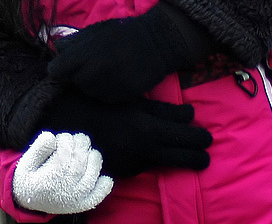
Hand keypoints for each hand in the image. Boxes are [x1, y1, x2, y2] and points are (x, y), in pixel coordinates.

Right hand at [12, 132, 112, 213]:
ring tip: (84, 151)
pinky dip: (104, 185)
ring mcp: (76, 198)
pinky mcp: (83, 204)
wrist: (28, 201)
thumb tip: (51, 136)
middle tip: (74, 139)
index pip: (65, 155)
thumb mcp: (25, 163)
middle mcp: (66, 191)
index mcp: (50, 181)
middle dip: (79, 144)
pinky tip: (103, 176)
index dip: (65, 141)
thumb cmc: (29, 178)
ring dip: (92, 156)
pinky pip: (98, 195)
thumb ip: (37, 149)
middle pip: (80, 161)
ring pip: (92, 172)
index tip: (60, 138)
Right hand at [38, 90, 210, 176]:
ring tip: (197, 157)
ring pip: (169, 162)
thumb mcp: (130, 99)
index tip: (204, 134)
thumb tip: (189, 115)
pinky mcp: (126, 171)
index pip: (185, 131)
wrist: (65, 126)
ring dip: (184, 158)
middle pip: (184, 153)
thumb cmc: (97, 103)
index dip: (198, 133)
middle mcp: (145, 146)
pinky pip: (149, 165)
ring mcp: (135, 161)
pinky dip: (156, 159)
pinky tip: (157, 153)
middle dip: (199, 151)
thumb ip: (160, 109)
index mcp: (147, 124)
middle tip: (206, 147)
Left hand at [48, 2, 215, 102]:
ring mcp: (110, 85)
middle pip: (73, 83)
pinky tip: (114, 80)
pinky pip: (105, 98)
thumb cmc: (123, 33)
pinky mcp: (124, 95)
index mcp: (86, 53)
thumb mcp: (97, 30)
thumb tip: (56, 48)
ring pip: (89, 93)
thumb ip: (75, 41)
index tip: (64, 67)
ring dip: (91, 85)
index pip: (57, 70)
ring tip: (102, 73)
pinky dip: (106, 92)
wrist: (157, 42)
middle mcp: (96, 71)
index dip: (59, 68)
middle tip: (88, 67)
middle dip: (77, 77)